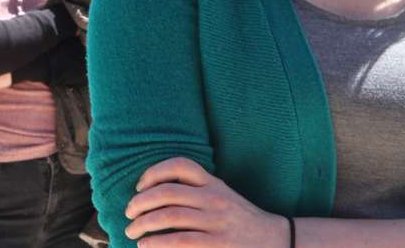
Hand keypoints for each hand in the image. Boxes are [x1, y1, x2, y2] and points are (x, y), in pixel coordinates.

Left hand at [125, 157, 289, 246]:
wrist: (276, 241)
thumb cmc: (240, 220)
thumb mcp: (223, 197)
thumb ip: (197, 191)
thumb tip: (153, 193)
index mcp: (214, 183)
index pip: (181, 165)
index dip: (154, 172)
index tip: (139, 186)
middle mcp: (215, 198)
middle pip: (167, 192)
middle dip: (140, 202)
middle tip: (128, 213)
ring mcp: (216, 222)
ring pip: (169, 216)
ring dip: (143, 223)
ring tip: (132, 231)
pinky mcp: (217, 244)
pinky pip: (179, 241)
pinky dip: (157, 242)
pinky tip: (145, 245)